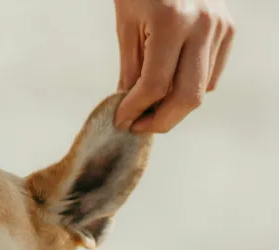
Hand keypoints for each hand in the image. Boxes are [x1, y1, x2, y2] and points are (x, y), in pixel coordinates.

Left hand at [113, 0, 234, 132]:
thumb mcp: (126, 24)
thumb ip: (131, 69)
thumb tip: (131, 108)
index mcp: (171, 22)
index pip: (154, 85)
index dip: (135, 110)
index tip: (121, 121)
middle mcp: (203, 25)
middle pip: (187, 97)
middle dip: (160, 122)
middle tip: (137, 127)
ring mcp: (221, 27)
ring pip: (201, 91)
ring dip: (173, 107)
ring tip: (148, 108)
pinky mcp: (229, 30)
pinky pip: (211, 76)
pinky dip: (189, 88)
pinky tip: (169, 85)